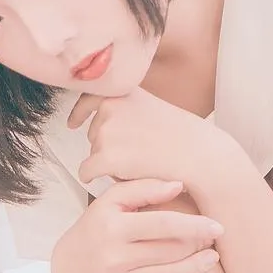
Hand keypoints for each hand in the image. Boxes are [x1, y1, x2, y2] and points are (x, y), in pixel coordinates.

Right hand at [50, 177, 223, 272]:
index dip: (195, 226)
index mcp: (112, 226)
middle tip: (212, 241)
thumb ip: (144, 188)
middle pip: (169, 252)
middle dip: (197, 246)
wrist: (68, 266)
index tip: (218, 227)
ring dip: (195, 269)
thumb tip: (180, 185)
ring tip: (210, 260)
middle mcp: (111, 257)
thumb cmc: (98, 227)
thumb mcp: (112, 201)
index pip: (164, 224)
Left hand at [68, 85, 230, 189]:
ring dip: (109, 163)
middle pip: (94, 133)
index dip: (80, 113)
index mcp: (124, 91)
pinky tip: (110, 181)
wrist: (200, 158)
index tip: (73, 123)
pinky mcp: (106, 157)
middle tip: (137, 154)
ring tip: (140, 164)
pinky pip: (87, 171)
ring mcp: (107, 131)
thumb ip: (129, 109)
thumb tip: (104, 118)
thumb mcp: (154, 108)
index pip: (88, 97)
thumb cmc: (186, 139)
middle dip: (107, 145)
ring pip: (94, 154)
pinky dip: (93, 178)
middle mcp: (111, 107)